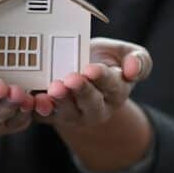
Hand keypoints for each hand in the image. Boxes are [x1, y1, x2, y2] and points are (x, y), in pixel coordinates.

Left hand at [33, 37, 152, 128]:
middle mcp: (97, 108)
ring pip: (67, 112)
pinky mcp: (53, 116)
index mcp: (117, 91)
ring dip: (59, 102)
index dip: (101, 77)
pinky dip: (38, 110)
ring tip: (53, 90)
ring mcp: (74, 114)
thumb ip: (139, 60)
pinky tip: (33, 100)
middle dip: (81, 91)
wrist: (80, 70)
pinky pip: (45, 117)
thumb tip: (133, 70)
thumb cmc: (105, 60)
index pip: (112, 85)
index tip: (91, 69)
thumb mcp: (126, 54)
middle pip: (91, 103)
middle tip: (70, 79)